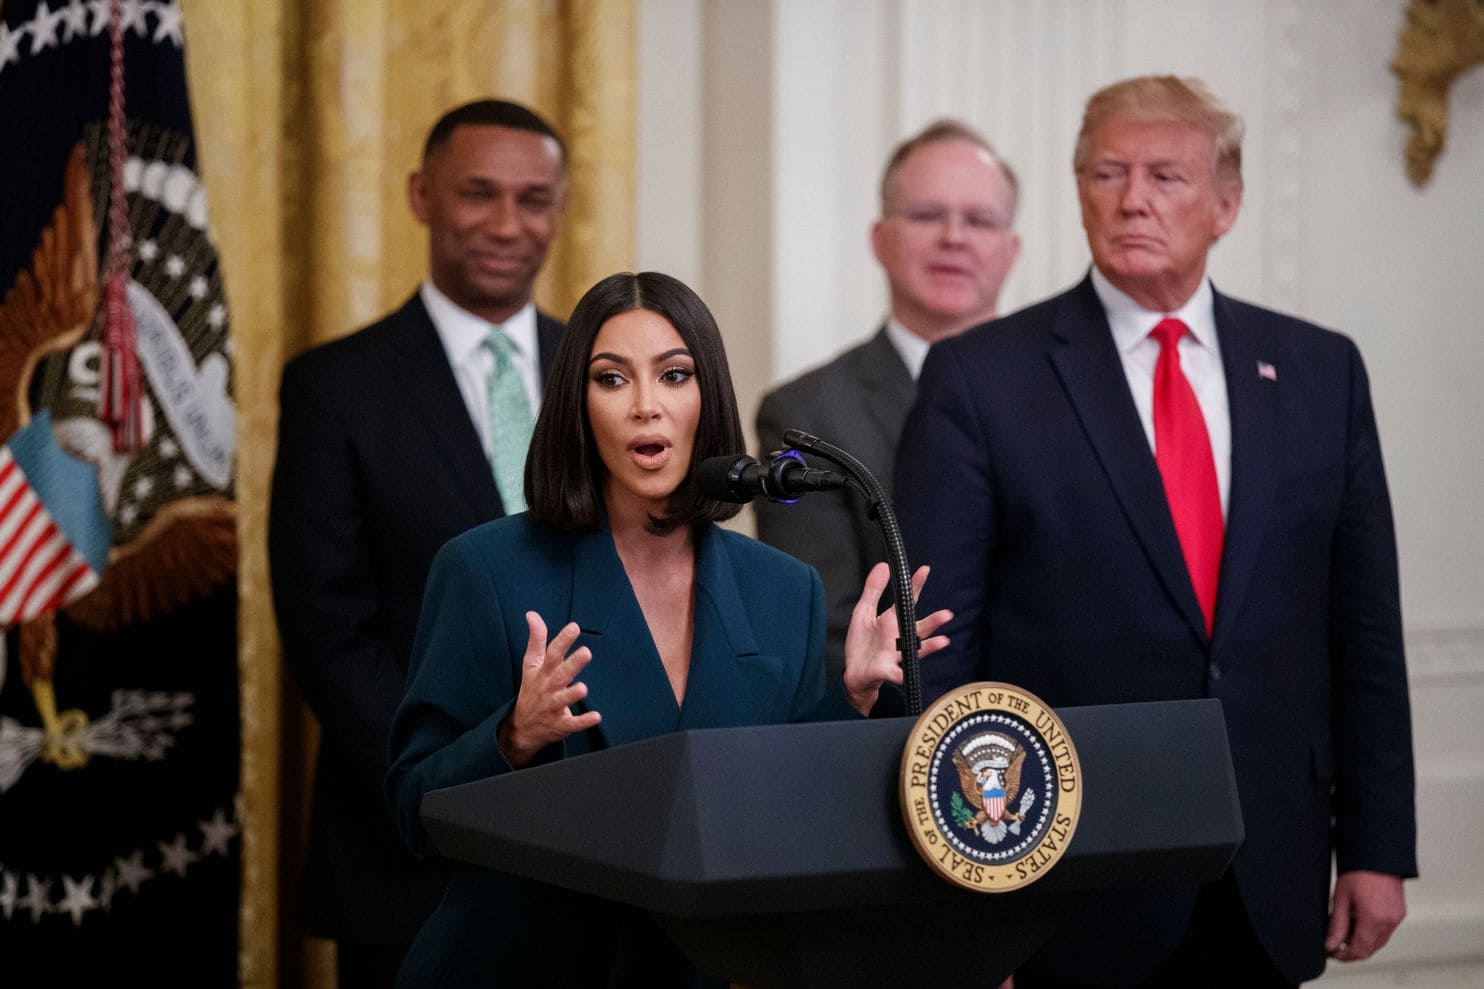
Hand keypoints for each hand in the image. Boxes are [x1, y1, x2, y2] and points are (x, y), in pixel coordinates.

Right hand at [497, 612, 601, 766]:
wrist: (521, 727)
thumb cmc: (532, 689)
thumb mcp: (531, 664)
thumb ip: (536, 640)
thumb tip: (532, 614)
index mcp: (543, 672)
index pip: (552, 654)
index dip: (563, 641)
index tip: (574, 627)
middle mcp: (548, 688)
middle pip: (560, 675)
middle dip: (572, 664)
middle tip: (586, 652)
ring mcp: (553, 707)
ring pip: (563, 700)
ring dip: (572, 694)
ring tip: (583, 688)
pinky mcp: (560, 725)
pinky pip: (572, 724)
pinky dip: (583, 721)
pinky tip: (596, 717)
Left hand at [842, 562, 951, 714]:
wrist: (855, 672)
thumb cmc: (863, 642)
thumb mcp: (864, 611)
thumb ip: (873, 590)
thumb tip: (883, 566)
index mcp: (893, 620)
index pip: (907, 601)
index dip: (916, 585)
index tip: (924, 570)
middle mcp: (899, 637)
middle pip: (920, 627)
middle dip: (934, 621)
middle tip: (947, 614)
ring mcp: (895, 654)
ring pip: (915, 649)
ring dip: (930, 646)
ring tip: (943, 641)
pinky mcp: (885, 670)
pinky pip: (895, 673)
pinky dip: (901, 674)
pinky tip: (905, 674)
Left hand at [1325, 870, 1405, 961]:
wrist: (1378, 854)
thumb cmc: (1358, 871)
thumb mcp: (1341, 898)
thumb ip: (1336, 925)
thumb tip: (1330, 945)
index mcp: (1374, 919)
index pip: (1360, 950)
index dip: (1344, 955)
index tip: (1331, 951)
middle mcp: (1389, 922)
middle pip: (1370, 948)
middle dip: (1351, 949)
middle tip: (1334, 941)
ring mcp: (1397, 918)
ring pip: (1378, 941)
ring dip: (1361, 940)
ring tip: (1344, 926)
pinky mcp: (1399, 913)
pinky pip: (1385, 931)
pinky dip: (1371, 931)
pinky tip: (1357, 919)